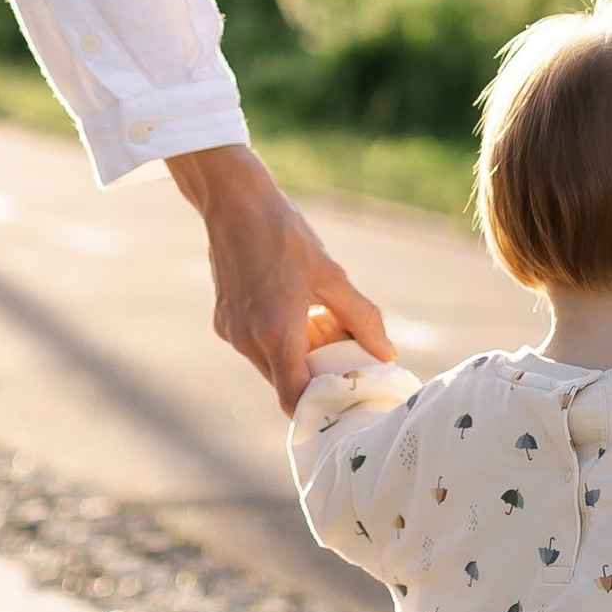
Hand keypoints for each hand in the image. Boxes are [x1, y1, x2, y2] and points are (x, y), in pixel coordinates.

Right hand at [167, 144, 392, 410]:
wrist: (233, 201)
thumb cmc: (284, 234)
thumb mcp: (331, 275)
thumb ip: (361, 318)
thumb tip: (387, 352)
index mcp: (275, 332)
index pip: (294, 399)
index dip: (320, 409)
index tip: (346, 401)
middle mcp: (247, 340)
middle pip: (285, 384)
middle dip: (315, 377)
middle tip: (344, 356)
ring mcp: (231, 332)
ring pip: (271, 366)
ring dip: (297, 357)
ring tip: (320, 323)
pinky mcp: (224, 321)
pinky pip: (256, 346)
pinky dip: (278, 340)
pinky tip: (295, 309)